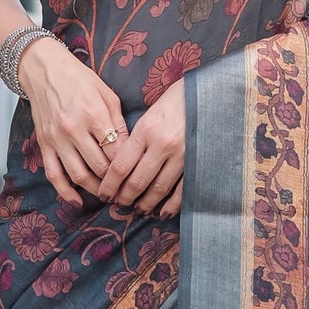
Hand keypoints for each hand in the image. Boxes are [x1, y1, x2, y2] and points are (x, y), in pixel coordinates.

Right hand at [18, 36, 127, 207]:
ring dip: (95, 190)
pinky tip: (77, 201)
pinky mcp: (44, 144)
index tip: (137, 175)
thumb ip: (119, 123)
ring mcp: (57, 139)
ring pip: (79, 176)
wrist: (44, 70)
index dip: (129, 167)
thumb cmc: (80, 79)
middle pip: (99, 167)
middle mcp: (74, 129)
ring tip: (108, 196)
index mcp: (94, 114)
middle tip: (127, 191)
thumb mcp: (107, 94)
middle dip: (115, 183)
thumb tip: (130, 150)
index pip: (116, 151)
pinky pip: (54, 174)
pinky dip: (65, 192)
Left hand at [101, 78, 184, 216]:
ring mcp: (181, 155)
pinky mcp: (196, 162)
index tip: (103, 195)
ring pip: (158, 189)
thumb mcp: (147, 116)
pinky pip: (182, 190)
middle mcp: (162, 144)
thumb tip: (119, 168)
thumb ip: (134, 140)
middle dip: (125, 198)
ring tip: (138, 210)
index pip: (120, 166)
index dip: (109, 186)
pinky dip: (171, 205)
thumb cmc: (172, 103)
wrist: (205, 95)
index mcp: (145, 131)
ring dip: (145, 203)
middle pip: (137, 181)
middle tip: (118, 205)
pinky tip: (162, 213)